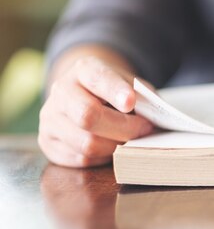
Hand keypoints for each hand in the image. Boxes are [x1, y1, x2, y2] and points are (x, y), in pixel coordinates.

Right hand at [39, 54, 153, 166]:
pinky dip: (103, 158)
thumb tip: (150, 120)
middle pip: (88, 116)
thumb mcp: (132, 84)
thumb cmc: (118, 92)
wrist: (88, 94)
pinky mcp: (48, 142)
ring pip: (86, 144)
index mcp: (84, 69)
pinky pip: (81, 160)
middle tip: (144, 129)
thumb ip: (142, 97)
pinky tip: (112, 147)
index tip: (130, 102)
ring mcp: (50, 118)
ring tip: (130, 140)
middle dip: (123, 128)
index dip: (115, 91)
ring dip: (116, 146)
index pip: (98, 79)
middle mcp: (61, 91)